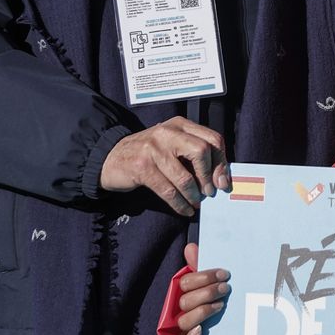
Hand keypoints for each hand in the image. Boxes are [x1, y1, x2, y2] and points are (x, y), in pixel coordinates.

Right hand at [99, 117, 227, 215]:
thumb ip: (194, 154)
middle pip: (202, 151)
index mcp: (181, 125)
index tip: (224, 181)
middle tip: (211, 192)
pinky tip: (185, 209)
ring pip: (185, 176)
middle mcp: (168, 133)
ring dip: (194, 194)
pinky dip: (179, 203)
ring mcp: (154, 148)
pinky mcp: (142, 167)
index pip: (212, 139)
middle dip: (210, 175)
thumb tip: (221, 178)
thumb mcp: (172, 145)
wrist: (111, 158)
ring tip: (196, 203)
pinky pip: (168, 190)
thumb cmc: (149, 154)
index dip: (221, 161)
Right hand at [178, 242, 230, 334]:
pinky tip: (201, 330)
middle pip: (185, 300)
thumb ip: (200, 269)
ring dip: (203, 310)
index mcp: (184, 296)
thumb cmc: (215, 310)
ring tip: (221, 305)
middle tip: (226, 288)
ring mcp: (184, 332)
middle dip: (207, 292)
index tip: (225, 274)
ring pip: (185, 320)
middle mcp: (180, 314)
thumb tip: (191, 247)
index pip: (185, 283)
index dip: (204, 276)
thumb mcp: (209, 288)